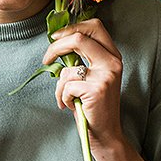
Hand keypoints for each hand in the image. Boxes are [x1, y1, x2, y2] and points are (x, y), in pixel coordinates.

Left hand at [45, 18, 123, 147]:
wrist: (106, 133)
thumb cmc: (94, 105)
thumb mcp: (94, 76)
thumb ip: (84, 58)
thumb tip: (59, 40)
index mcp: (113, 56)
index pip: (95, 26)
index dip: (72, 27)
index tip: (56, 38)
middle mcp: (113, 63)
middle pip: (79, 37)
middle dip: (56, 47)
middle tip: (47, 59)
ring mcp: (105, 76)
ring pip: (68, 69)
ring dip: (60, 86)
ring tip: (67, 97)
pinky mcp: (96, 90)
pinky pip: (66, 86)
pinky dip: (62, 98)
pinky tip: (71, 106)